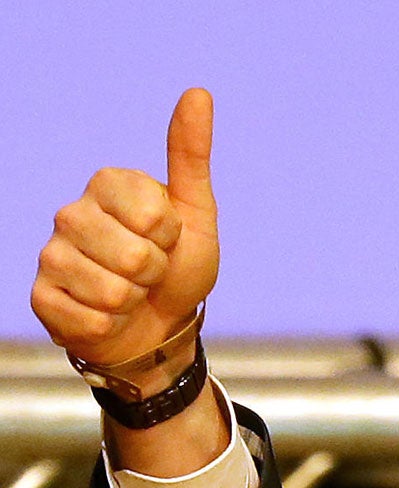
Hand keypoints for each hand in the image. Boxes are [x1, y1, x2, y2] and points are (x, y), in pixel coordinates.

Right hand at [32, 88, 218, 373]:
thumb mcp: (196, 213)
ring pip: (113, 292)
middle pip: (135, 257)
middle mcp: (70, 213)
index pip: (154, 217)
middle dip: (155, 274)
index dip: (171, 238)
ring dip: (133, 302)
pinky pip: (91, 320)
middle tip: (149, 273)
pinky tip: (106, 315)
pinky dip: (110, 325)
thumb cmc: (179, 267)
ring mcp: (52, 255)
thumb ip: (191, 156)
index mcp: (107, 185)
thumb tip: (198, 93)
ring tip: (130, 293)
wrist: (159, 325)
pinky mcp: (43, 297)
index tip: (166, 239)